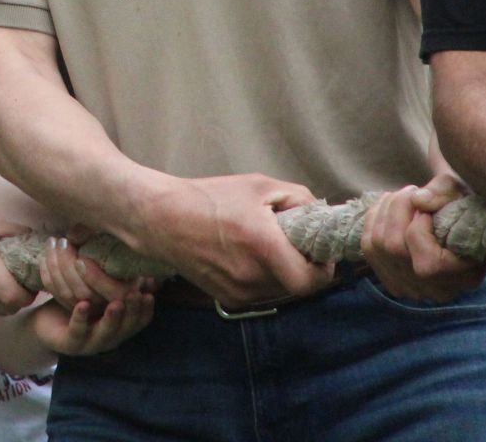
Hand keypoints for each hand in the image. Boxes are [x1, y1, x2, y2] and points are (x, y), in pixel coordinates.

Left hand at [28, 237, 154, 356]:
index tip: (150, 292)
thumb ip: (112, 273)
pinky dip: (81, 318)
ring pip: (106, 332)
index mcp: (120, 321)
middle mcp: (111, 334)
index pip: (140, 318)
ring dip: (112, 318)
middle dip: (134, 311)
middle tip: (136, 296)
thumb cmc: (76, 300)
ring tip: (116, 304)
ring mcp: (93, 342)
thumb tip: (129, 247)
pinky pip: (78, 332)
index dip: (146, 307)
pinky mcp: (72, 343)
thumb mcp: (96, 286)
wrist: (48, 323)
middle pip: (128, 327)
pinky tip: (83, 304)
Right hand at [142, 174, 332, 308]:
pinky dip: (262, 278)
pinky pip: (260, 293)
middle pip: (298, 286)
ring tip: (264, 246)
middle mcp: (254, 277)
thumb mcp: (259, 186)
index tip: (317, 252)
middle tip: (292, 243)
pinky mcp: (227, 299)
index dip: (323, 268)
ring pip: (279, 290)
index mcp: (265, 247)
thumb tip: (319, 217)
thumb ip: (299, 199)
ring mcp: (239, 293)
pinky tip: (245, 256)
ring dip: (282, 273)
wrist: (162, 219)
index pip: (312, 280)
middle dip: (302, 266)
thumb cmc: (211, 197)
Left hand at [362, 173, 485, 302]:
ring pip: (377, 246)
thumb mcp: (465, 194)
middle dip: (398, 208)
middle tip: (412, 191)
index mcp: (464, 277)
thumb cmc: (466, 210)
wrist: (462, 228)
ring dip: (384, 210)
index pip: (427, 262)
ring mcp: (410, 288)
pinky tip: (387, 207)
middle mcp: (435, 290)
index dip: (421, 225)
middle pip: (394, 248)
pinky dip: (373, 220)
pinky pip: (368, 247)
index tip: (429, 208)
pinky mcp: (391, 279)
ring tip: (401, 196)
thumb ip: (445, 192)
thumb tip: (417, 199)